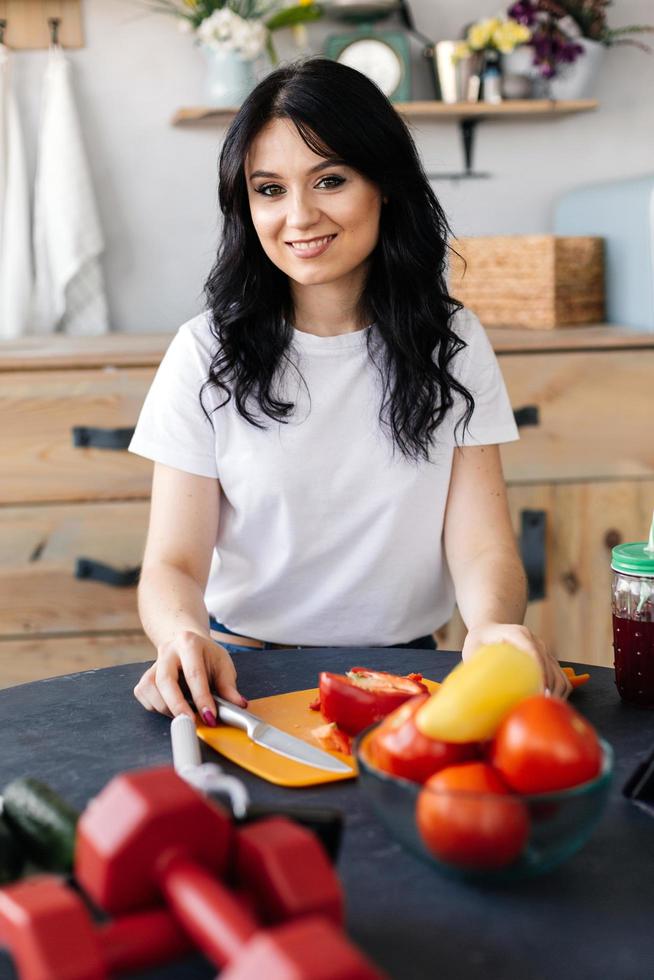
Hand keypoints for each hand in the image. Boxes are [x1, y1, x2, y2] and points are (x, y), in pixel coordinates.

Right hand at [133, 630, 247, 722]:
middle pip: (165, 681)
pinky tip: (172, 706)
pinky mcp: (144, 677)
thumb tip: (238, 704)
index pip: (194, 674)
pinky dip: (156, 706)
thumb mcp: (223, 664)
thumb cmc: (205, 655)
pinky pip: (144, 695)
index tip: (209, 716)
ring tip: (185, 713)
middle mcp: (168, 651)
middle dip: (177, 706)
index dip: (202, 698)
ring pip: (150, 689)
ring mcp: (153, 664)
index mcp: (189, 643)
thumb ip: (228, 685)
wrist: (185, 642)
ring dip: (167, 708)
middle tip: (191, 723)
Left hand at [461, 623, 572, 698]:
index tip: (539, 692)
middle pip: (549, 664)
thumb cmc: (479, 640)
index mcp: (517, 633)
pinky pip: (559, 676)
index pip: (533, 650)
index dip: (539, 671)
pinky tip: (549, 704)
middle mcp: (534, 640)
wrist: (490, 628)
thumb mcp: (472, 648)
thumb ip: (472, 664)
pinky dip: (558, 691)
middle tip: (539, 707)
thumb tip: (470, 693)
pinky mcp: (546, 660)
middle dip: (549, 687)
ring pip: (558, 672)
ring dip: (556, 692)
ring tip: (544, 709)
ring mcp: (542, 650)